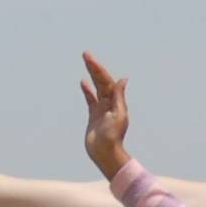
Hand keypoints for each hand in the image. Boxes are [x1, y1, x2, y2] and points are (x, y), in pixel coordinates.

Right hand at [79, 52, 132, 177]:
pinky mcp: (94, 115)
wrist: (105, 152)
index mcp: (115, 101)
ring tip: (86, 62)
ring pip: (96, 87)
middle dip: (94, 67)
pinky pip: (90, 99)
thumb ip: (118, 96)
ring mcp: (101, 108)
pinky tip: (83, 82)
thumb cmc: (113, 136)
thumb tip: (122, 79)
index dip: (99, 69)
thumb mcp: (118, 114)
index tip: (91, 60)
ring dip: (91, 74)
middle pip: (101, 81)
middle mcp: (109, 102)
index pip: (106, 81)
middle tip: (85, 54)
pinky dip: (87, 90)